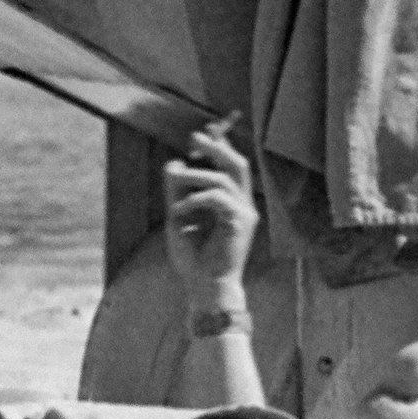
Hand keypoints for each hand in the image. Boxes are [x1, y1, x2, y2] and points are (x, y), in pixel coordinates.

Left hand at [163, 115, 257, 292]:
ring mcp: (244, 213)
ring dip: (197, 174)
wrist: (205, 287)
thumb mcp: (178, 217)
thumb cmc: (193, 259)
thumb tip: (173, 163)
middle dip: (217, 147)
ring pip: (225, 177)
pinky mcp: (241, 223)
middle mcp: (241, 205)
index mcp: (230, 204)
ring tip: (177, 179)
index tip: (203, 131)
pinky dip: (196, 198)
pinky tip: (181, 208)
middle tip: (196, 137)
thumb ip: (176, 191)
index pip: (229, 167)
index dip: (220, 145)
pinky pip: (219, 197)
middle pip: (237, 165)